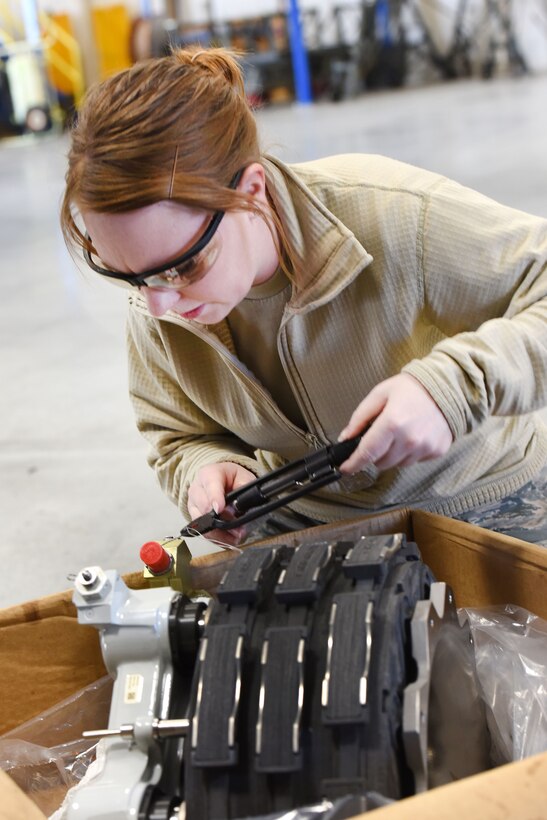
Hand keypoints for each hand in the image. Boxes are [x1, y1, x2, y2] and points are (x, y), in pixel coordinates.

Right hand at [187, 462, 256, 545]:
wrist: (221, 480)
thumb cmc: (232, 478)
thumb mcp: (243, 476)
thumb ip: (244, 487)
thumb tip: (243, 504)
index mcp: (208, 474)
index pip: (210, 485)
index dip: (215, 498)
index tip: (220, 509)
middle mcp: (196, 488)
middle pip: (204, 507)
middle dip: (222, 521)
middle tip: (239, 530)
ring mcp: (193, 504)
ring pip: (202, 523)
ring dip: (220, 533)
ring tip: (236, 538)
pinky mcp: (194, 517)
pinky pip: (202, 531)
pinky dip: (216, 538)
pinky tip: (229, 540)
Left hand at [338, 373, 452, 473]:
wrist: (447, 386)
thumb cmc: (411, 388)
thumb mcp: (379, 394)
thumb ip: (360, 417)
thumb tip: (345, 438)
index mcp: (392, 423)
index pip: (367, 453)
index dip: (353, 464)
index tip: (345, 468)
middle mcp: (409, 439)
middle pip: (380, 462)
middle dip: (374, 454)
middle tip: (379, 437)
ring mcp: (425, 447)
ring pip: (397, 464)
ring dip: (392, 454)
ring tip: (399, 433)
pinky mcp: (436, 451)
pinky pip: (414, 461)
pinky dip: (409, 453)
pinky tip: (413, 435)